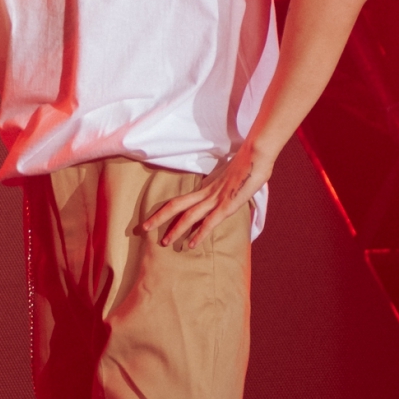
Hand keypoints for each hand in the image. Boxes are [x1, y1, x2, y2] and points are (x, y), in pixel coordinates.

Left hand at [138, 144, 272, 248]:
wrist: (256, 154)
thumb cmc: (247, 165)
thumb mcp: (231, 179)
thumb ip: (223, 188)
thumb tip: (219, 194)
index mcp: (206, 188)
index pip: (179, 200)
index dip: (164, 210)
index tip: (151, 220)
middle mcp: (207, 193)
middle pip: (176, 206)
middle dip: (158, 218)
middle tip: (142, 229)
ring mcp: (216, 199)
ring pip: (189, 215)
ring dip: (175, 230)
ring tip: (164, 243)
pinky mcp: (228, 205)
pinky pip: (210, 221)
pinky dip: (199, 234)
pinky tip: (191, 245)